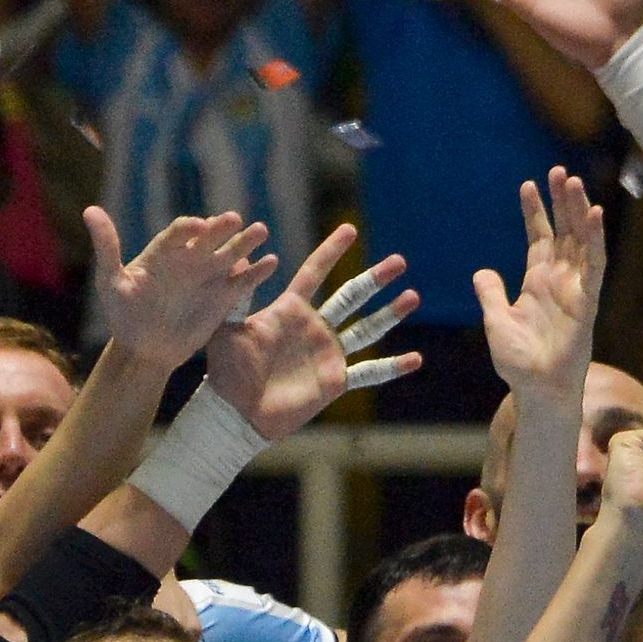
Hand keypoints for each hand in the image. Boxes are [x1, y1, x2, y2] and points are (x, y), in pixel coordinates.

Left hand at [92, 207, 276, 370]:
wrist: (144, 350)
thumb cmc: (124, 315)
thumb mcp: (111, 282)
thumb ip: (107, 247)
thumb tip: (90, 210)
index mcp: (164, 251)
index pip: (178, 233)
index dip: (188, 229)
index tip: (197, 227)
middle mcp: (189, 259)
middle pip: (210, 238)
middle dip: (222, 228)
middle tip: (234, 220)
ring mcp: (208, 277)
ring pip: (231, 254)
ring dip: (246, 242)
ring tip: (260, 230)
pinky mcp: (223, 298)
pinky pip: (243, 282)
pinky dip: (257, 272)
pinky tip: (270, 262)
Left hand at [204, 223, 420, 442]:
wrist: (236, 412)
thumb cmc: (226, 371)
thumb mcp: (228, 327)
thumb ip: (237, 294)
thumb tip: (235, 255)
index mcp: (291, 310)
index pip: (316, 272)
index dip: (332, 251)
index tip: (349, 229)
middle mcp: (314, 328)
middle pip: (351, 296)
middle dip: (375, 279)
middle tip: (399, 262)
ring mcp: (328, 354)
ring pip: (367, 328)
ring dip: (390, 314)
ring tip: (412, 296)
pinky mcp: (335, 380)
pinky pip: (369, 372)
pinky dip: (393, 367)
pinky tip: (416, 359)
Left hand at [476, 169, 604, 402]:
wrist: (537, 390)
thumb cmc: (518, 362)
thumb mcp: (496, 321)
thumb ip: (491, 294)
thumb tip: (482, 272)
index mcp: (538, 283)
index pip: (541, 239)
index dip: (536, 212)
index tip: (529, 184)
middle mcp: (560, 281)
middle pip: (564, 232)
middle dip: (562, 202)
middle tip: (559, 171)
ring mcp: (575, 289)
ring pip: (581, 242)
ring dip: (578, 212)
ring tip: (573, 182)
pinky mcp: (587, 301)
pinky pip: (594, 265)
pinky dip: (595, 240)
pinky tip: (595, 214)